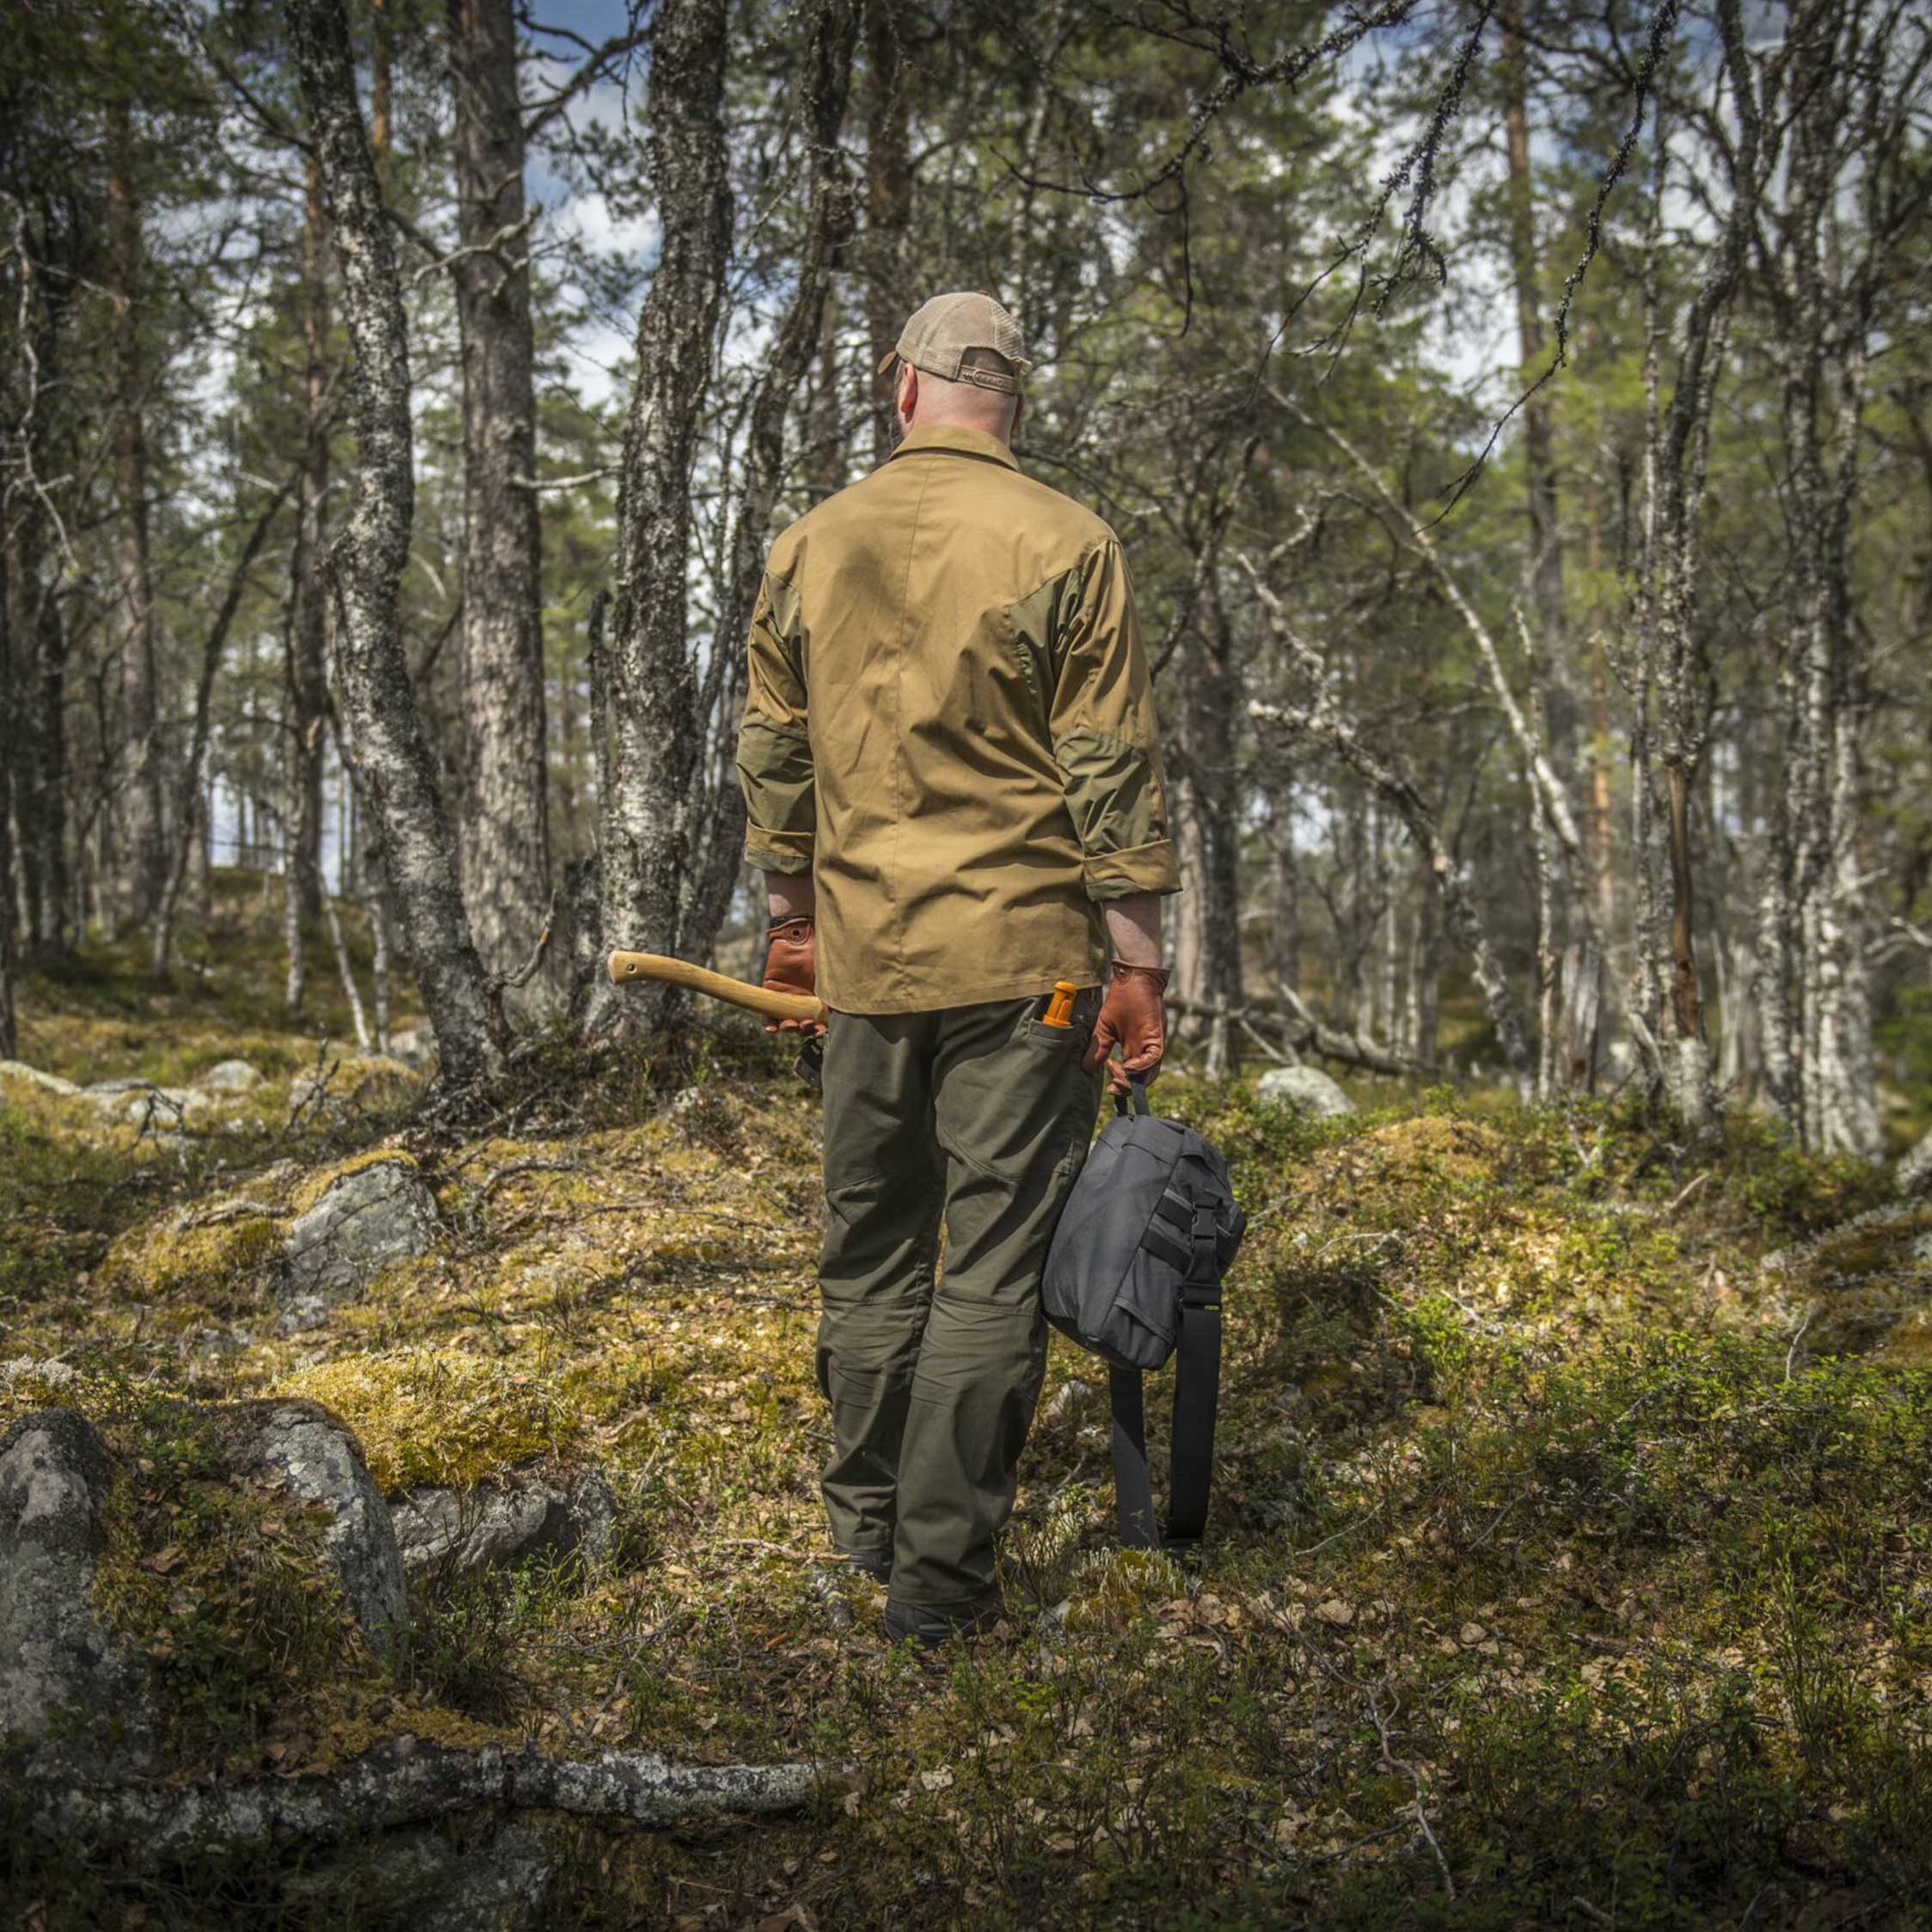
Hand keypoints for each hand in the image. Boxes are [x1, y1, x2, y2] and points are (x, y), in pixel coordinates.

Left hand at [763, 917, 824, 1033]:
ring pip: (786, 1021)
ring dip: (789, 1028)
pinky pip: (768, 1012)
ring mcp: (788, 998)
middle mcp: (805, 1001)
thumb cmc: (823, 953)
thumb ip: (835, 993)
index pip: (820, 1022)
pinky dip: (770, 1022)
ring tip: (790, 1026)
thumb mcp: (832, 975)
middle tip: (806, 1025)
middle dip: (805, 1029)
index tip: (821, 1031)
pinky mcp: (771, 991)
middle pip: (804, 1024)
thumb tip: (844, 1012)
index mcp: (821, 1000)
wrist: (801, 935)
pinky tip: (772, 1028)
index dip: (820, 1030)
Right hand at [1083, 962, 1168, 1096]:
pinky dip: (1142, 1067)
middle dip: (1127, 1087)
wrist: (1132, 978)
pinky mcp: (1157, 1035)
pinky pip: (1154, 1058)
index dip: (1122, 1084)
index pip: (1132, 1075)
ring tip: (1116, 1073)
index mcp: (1134, 1049)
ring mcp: (1152, 1043)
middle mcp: (1145, 1049)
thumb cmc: (1121, 1000)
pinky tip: (1128, 1066)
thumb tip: (1086, 1068)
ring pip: (1150, 1073)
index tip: (1108, 1088)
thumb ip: (1098, 1048)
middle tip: (1112, 1086)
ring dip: (1133, 1079)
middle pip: (1142, 1079)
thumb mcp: (1104, 1029)